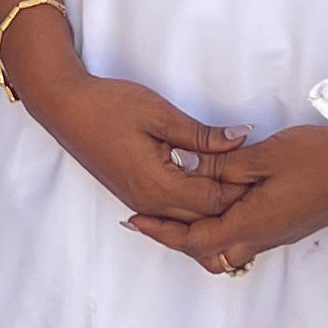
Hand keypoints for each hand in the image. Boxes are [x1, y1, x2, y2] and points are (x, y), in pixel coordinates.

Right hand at [22, 56, 250, 227]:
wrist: (65, 108)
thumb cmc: (110, 105)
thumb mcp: (161, 114)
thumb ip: (203, 134)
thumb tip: (242, 137)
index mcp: (159, 186)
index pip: (215, 201)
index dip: (241, 187)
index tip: (262, 168)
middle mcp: (150, 204)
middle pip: (204, 220)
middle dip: (232, 202)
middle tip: (258, 177)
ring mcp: (140, 204)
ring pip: (188, 222)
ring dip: (213, 207)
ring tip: (239, 184)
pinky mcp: (135, 197)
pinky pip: (172, 215)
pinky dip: (194, 207)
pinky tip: (209, 187)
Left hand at [132, 124, 327, 275]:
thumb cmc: (320, 156)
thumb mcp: (266, 155)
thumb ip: (225, 168)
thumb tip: (190, 174)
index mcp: (254, 223)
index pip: (195, 239)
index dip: (162, 232)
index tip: (134, 220)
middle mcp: (264, 237)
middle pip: (208, 250)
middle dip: (175, 237)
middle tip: (147, 218)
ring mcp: (279, 232)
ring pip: (227, 245)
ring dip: (199, 232)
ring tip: (175, 209)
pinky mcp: (289, 223)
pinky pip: (245, 235)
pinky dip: (222, 224)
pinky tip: (216, 202)